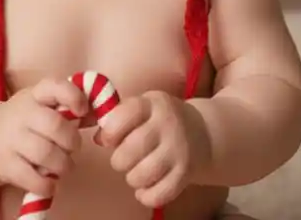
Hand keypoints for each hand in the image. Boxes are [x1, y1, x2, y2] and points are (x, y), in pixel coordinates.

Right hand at [0, 78, 87, 196]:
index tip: (82, 111)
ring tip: (64, 166)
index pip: (55, 87)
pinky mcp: (6, 165)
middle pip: (54, 125)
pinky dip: (48, 185)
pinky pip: (32, 178)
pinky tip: (50, 182)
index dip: (74, 97)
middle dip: (72, 141)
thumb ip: (73, 107)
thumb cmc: (27, 121)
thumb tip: (102, 113)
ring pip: (45, 153)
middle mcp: (21, 113)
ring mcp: (11, 139)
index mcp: (35, 94)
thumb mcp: (45, 106)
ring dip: (63, 164)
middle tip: (74, 147)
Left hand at [97, 92, 210, 208]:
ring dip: (132, 178)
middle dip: (118, 160)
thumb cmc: (161, 119)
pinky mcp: (186, 174)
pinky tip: (145, 188)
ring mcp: (179, 150)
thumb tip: (97, 138)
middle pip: (130, 150)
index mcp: (152, 104)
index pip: (123, 116)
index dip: (109, 131)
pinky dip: (146, 196)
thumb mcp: (143, 107)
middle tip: (123, 159)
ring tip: (135, 172)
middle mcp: (168, 125)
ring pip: (141, 175)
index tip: (108, 138)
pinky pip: (158, 195)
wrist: (202, 132)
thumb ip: (118, 117)